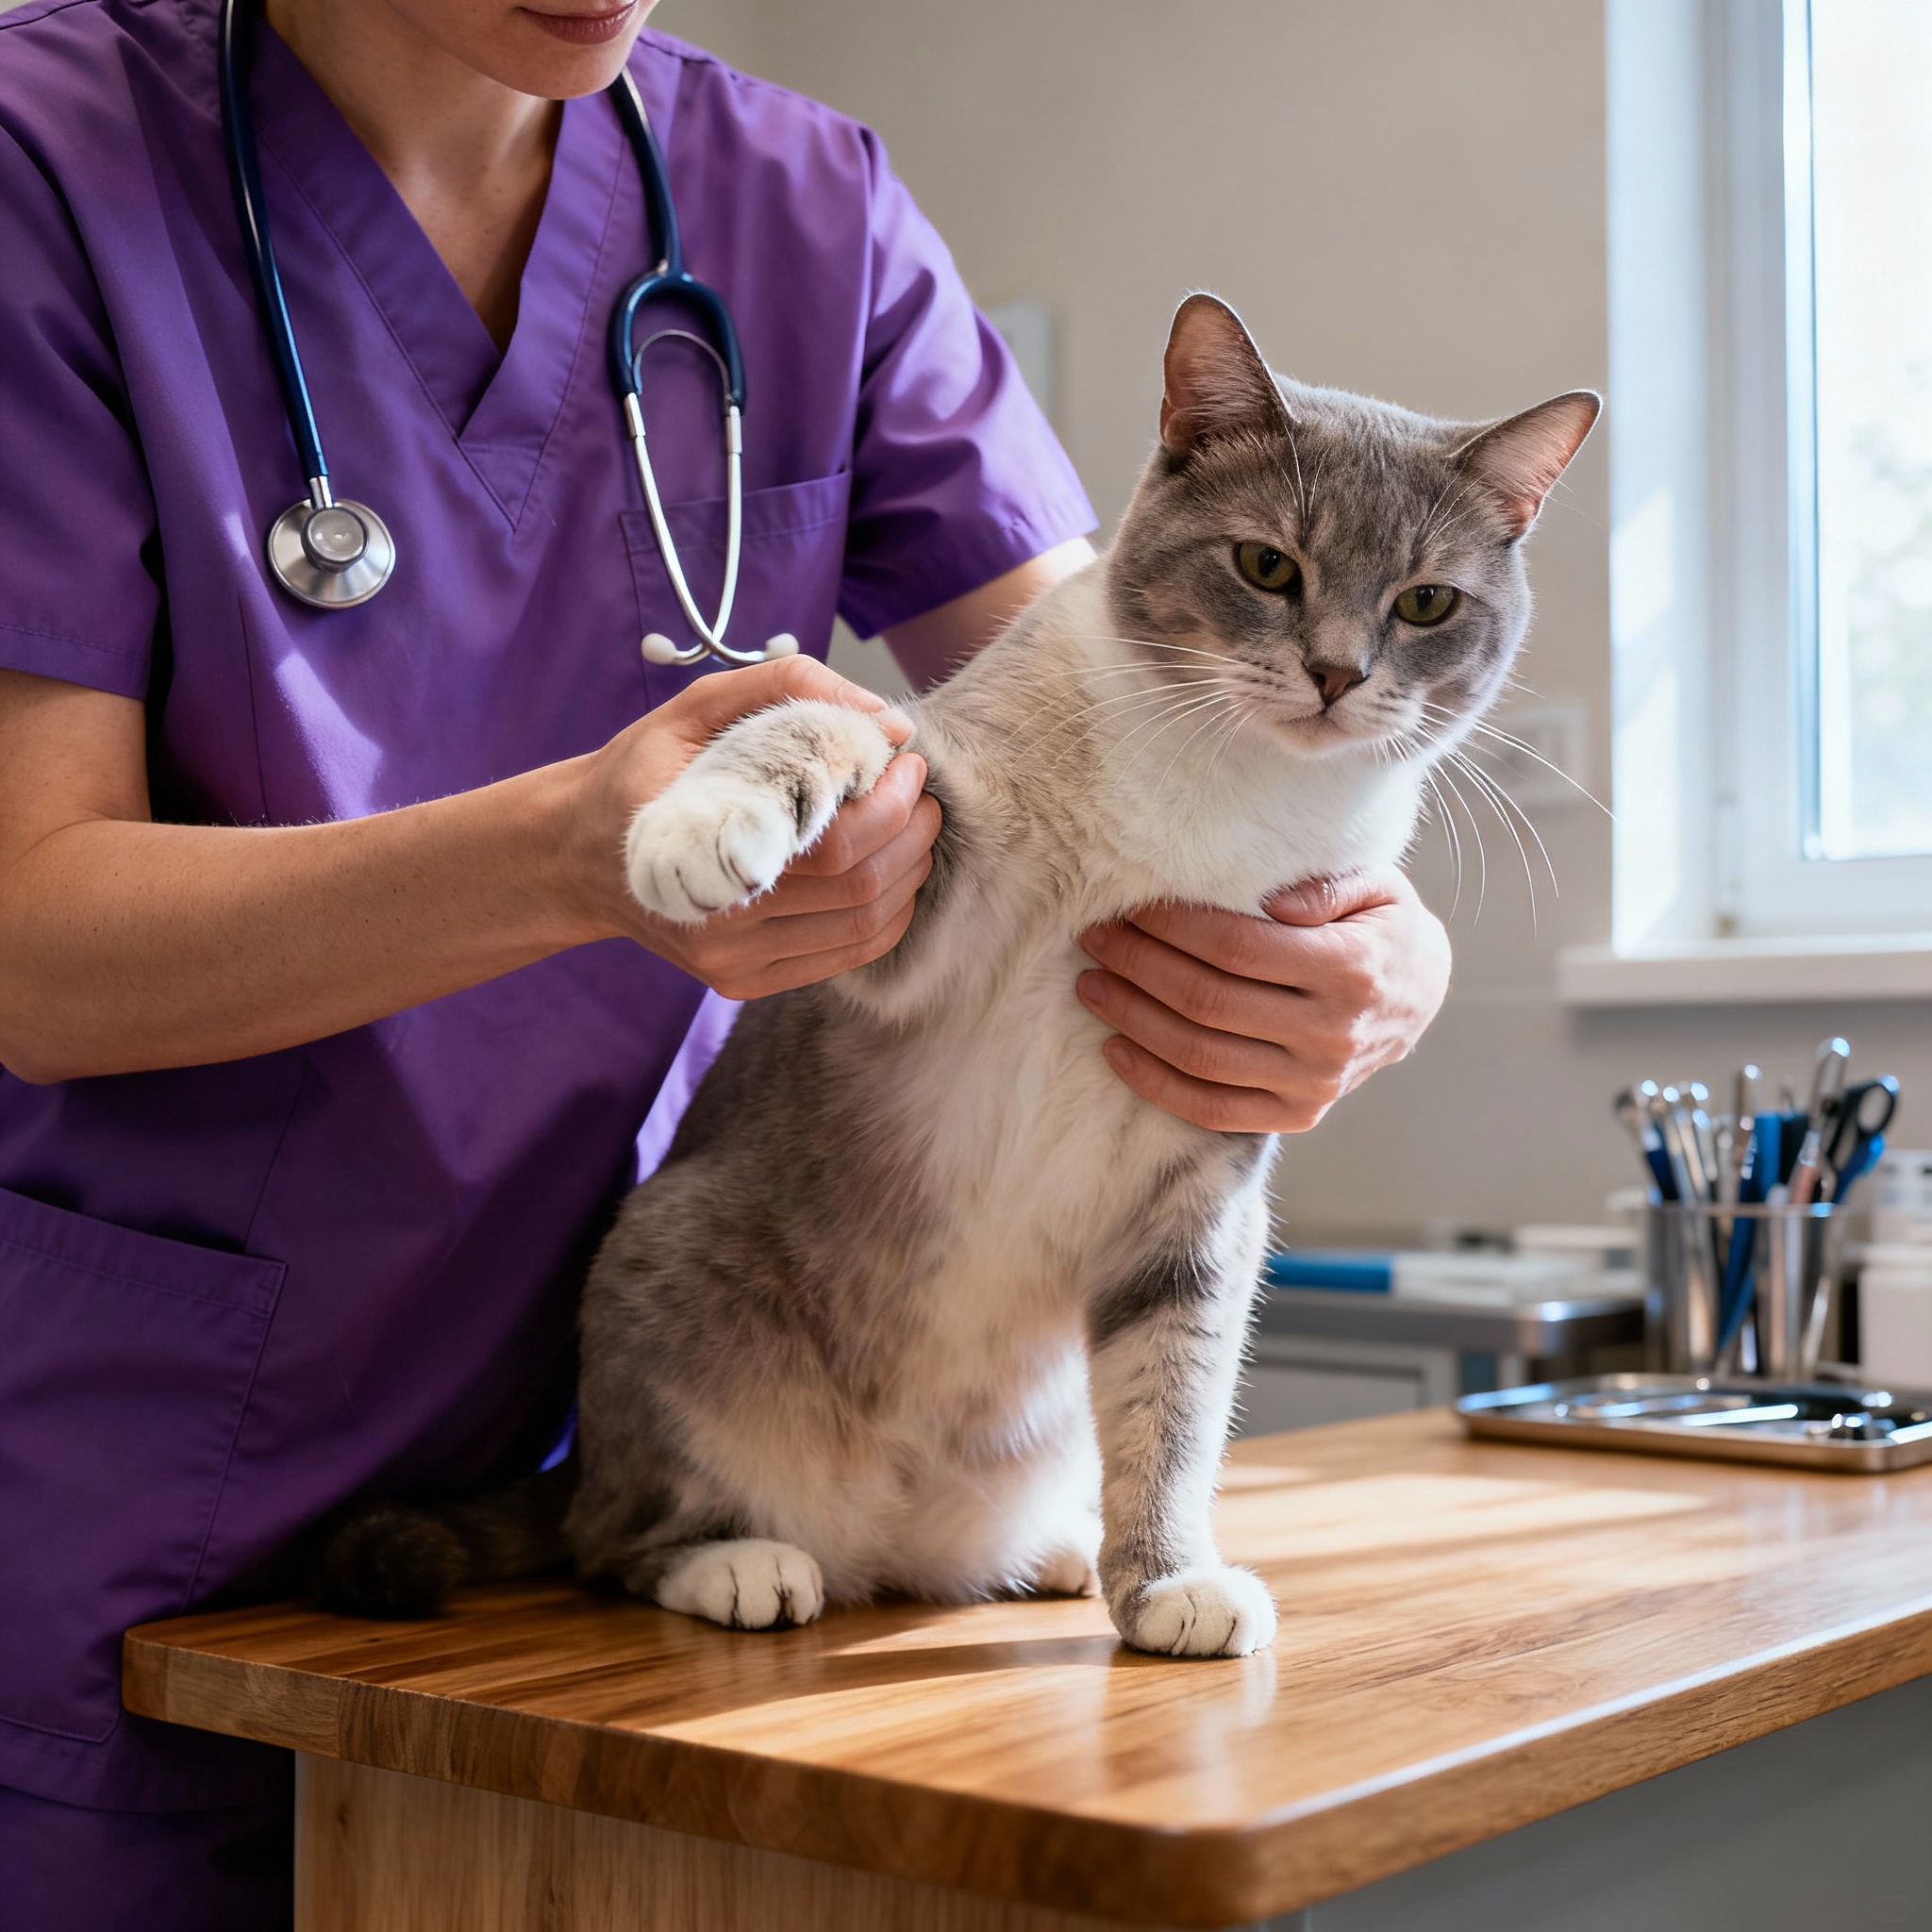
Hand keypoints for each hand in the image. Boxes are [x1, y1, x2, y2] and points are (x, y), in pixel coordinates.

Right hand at [573, 658, 939, 999]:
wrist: (575, 859)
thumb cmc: (640, 776)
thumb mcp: (693, 710)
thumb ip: (785, 689)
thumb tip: (885, 718)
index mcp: (703, 852)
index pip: (834, 846)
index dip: (890, 804)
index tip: (906, 761)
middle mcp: (720, 924)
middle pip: (860, 888)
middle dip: (913, 834)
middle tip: (923, 793)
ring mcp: (732, 963)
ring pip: (864, 928)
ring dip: (910, 874)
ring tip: (914, 827)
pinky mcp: (744, 983)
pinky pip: (846, 956)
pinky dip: (889, 914)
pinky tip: (892, 874)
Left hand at [1076, 871, 1450, 1132]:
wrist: (1420, 997)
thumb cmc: (1382, 928)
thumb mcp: (1378, 887)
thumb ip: (1326, 886)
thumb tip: (1272, 901)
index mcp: (1351, 968)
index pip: (1237, 947)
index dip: (1174, 926)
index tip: (1131, 905)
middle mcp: (1332, 1033)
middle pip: (1208, 1001)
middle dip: (1139, 965)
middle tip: (1097, 936)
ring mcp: (1314, 1083)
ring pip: (1201, 1056)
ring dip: (1133, 1019)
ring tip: (1092, 984)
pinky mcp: (1298, 1115)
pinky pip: (1211, 1109)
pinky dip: (1155, 1083)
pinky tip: (1115, 1048)